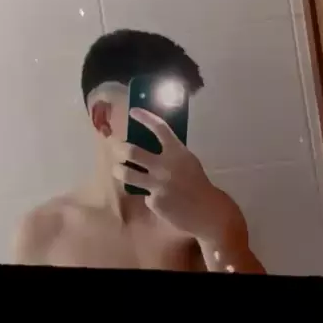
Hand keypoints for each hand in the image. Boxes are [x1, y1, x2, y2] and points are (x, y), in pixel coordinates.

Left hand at [112, 107, 240, 245]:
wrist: (207, 211)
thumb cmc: (197, 183)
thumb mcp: (187, 161)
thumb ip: (170, 154)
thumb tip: (147, 147)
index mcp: (177, 152)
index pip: (159, 128)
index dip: (145, 117)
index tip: (133, 111)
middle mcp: (165, 165)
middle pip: (132, 152)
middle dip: (119, 149)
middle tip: (115, 148)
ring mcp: (158, 184)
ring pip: (127, 174)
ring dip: (118, 170)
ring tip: (117, 169)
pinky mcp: (154, 201)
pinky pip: (144, 194)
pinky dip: (147, 195)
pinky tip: (157, 198)